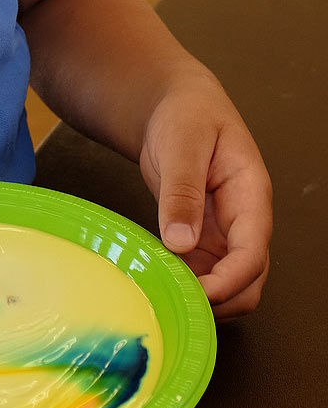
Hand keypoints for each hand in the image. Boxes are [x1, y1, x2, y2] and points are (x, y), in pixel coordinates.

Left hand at [139, 75, 271, 318]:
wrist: (175, 105)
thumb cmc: (186, 114)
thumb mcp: (182, 144)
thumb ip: (182, 191)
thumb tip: (179, 242)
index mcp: (250, 196)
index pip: (252, 255)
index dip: (227, 283)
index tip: (195, 295)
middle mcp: (243, 223)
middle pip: (247, 283)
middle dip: (217, 301)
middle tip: (172, 302)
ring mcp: (224, 234)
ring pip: (227, 287)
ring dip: (199, 298)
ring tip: (159, 293)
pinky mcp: (202, 239)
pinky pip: (201, 275)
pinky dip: (183, 286)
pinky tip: (155, 281)